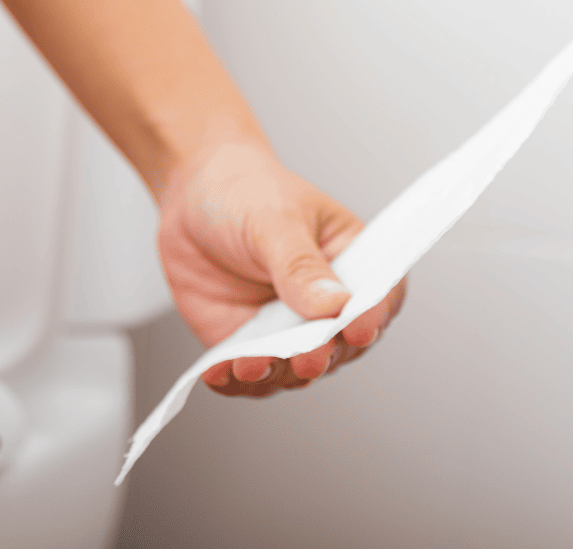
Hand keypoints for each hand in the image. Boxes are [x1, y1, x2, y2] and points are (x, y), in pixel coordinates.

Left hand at [157, 140, 406, 396]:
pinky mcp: (249, 344)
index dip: (374, 315)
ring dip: (278, 374)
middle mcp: (326, 304)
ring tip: (251, 366)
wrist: (193, 195)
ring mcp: (288, 328)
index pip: (379, 296)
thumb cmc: (248, 193)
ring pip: (297, 369)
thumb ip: (301, 265)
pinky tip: (219, 373)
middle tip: (308, 357)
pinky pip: (249, 375)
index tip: (358, 328)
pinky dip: (236, 380)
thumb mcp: (275, 220)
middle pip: (342, 345)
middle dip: (324, 354)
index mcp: (352, 262)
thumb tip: (334, 304)